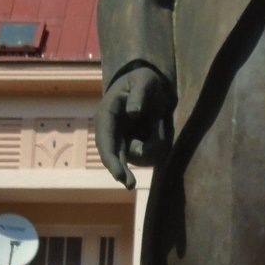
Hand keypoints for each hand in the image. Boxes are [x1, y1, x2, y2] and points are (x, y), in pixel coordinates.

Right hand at [94, 67, 174, 187]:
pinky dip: (155, 143)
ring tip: (159, 119)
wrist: (148, 84)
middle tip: (130, 185)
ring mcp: (120, 138)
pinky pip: (145, 151)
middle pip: (112, 156)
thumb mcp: (144, 81)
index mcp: (107, 115)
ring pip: (134, 155)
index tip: (119, 175)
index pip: (105, 141)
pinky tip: (158, 125)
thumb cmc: (143, 80)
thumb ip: (139, 94)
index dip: (111, 160)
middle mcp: (110, 130)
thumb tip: (134, 113)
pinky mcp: (132, 142)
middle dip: (121, 171)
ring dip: (150, 145)